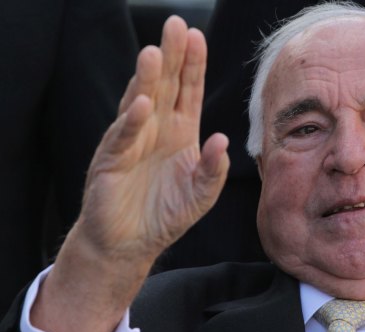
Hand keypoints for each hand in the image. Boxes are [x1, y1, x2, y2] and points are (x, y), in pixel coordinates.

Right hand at [79, 16, 228, 260]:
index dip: (194, 65)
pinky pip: (123, 136)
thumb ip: (214, 169)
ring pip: (141, 102)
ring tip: (155, 52)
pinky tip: (142, 104)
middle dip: (172, 56)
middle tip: (175, 24)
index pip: (189, 91)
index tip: (197, 36)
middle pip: (166, 85)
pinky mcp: (112, 159)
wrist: (130, 243)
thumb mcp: (201, 194)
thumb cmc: (166, 215)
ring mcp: (132, 140)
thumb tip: (222, 140)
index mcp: (180, 131)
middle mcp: (157, 128)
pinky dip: (132, 120)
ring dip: (148, 79)